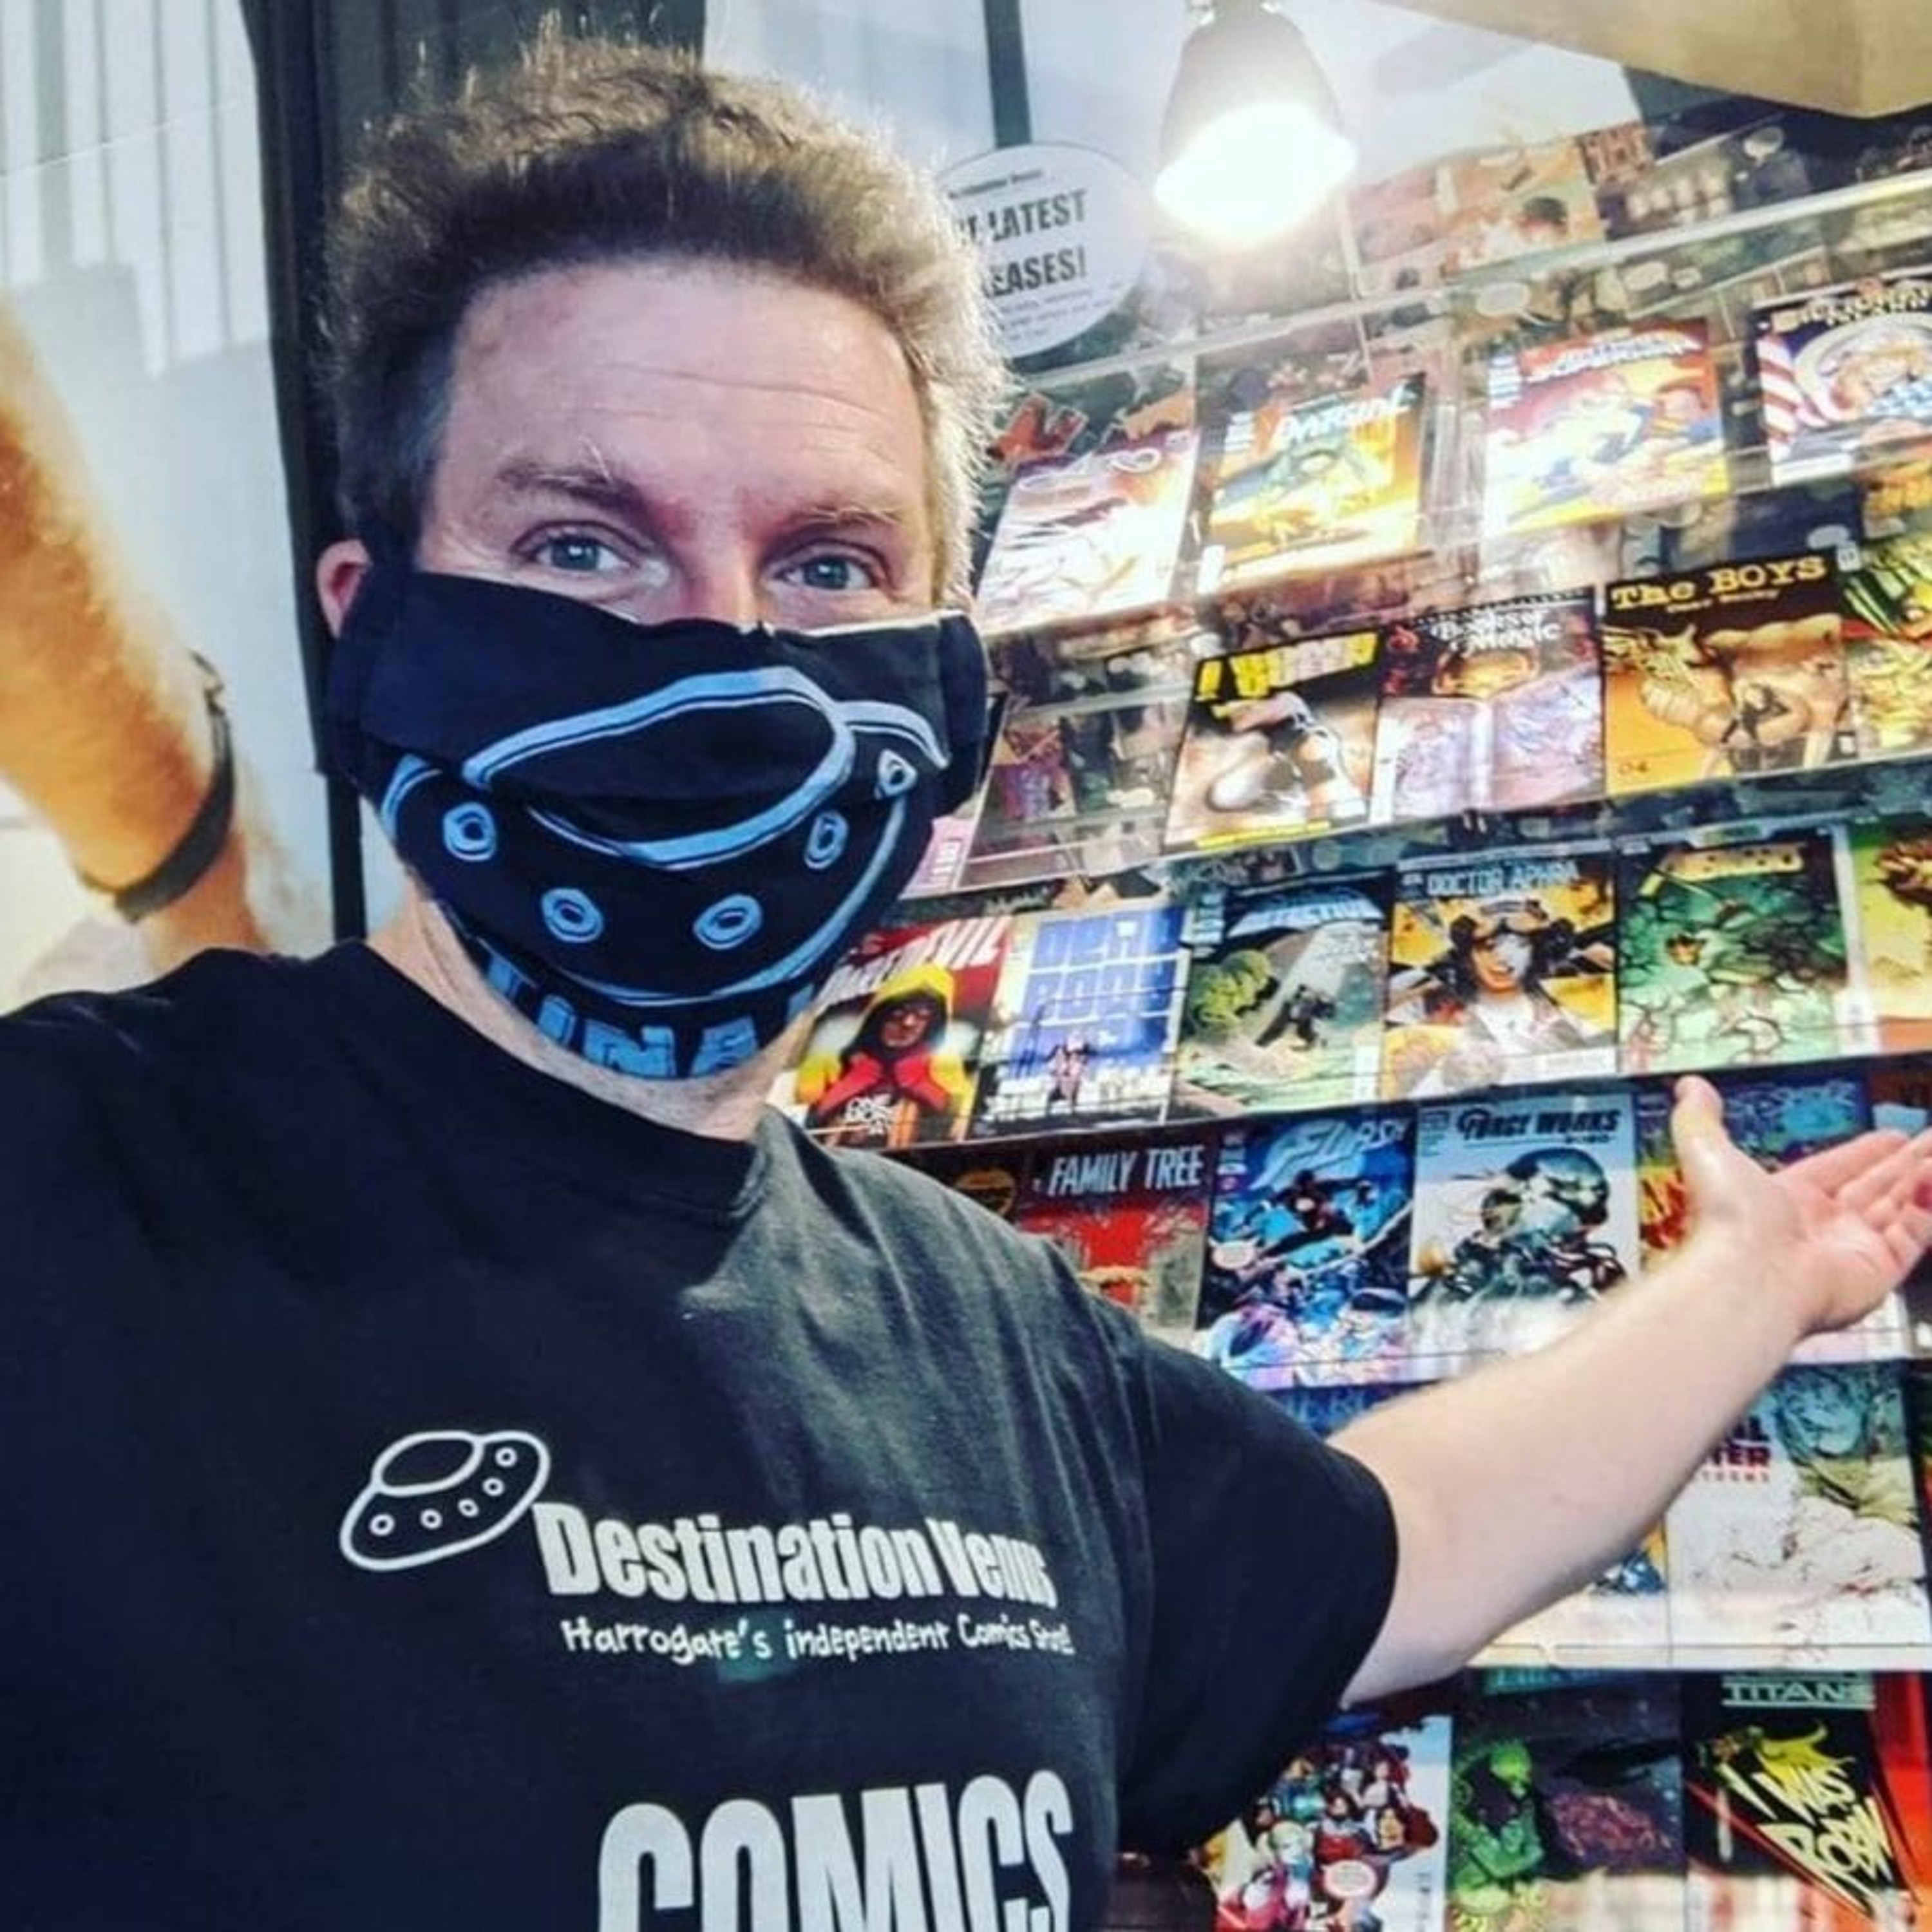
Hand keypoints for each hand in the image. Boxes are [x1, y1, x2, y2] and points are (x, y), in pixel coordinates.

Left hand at [1670, 1072, 1931, 1336]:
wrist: (1748, 1277)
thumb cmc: (1727, 1219)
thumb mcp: (1707, 1152)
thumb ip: (1701, 1119)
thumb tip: (1689, 1086)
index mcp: (1786, 1199)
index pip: (1838, 1169)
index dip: (1866, 1152)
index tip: (1894, 1136)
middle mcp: (1821, 1225)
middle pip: (1876, 1186)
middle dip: (1907, 1162)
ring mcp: (1851, 1249)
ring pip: (1901, 1206)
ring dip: (1924, 1177)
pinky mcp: (1878, 1270)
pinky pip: (1915, 1231)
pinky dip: (1928, 1204)